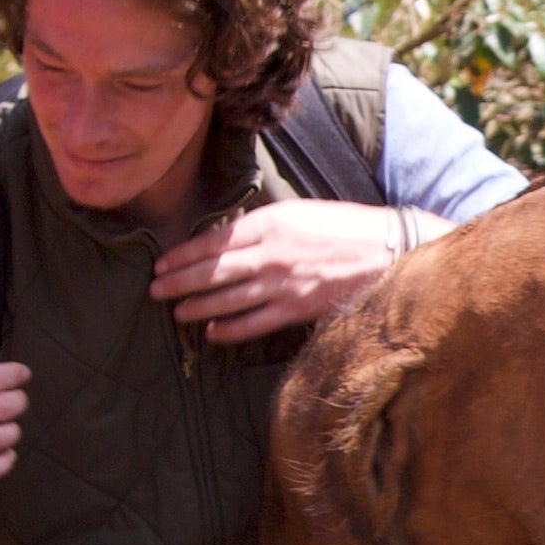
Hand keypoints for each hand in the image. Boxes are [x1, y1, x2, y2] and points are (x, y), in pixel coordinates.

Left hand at [151, 198, 425, 344]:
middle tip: (155, 290)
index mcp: (270, 223)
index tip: (162, 263)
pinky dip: (231, 329)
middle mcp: (271, 253)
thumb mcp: (301, 212)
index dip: (183, 255)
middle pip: (213, 271)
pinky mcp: (298, 309)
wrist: (390, 248)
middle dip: (180, 281)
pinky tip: (213, 332)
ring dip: (198, 306)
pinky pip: (255, 323)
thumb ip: (265, 226)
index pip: (213, 241)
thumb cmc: (346, 227)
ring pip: (228, 298)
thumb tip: (232, 240)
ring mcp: (283, 284)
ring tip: (177, 312)